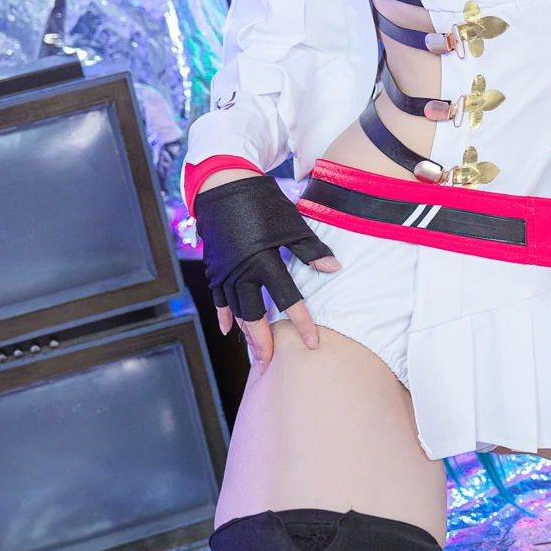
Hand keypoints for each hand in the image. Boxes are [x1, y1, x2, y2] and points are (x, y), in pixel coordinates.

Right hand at [195, 172, 339, 372]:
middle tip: (270, 364)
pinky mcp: (215, 267)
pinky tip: (228, 330)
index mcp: (264, 261)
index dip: (301, 322)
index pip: (287, 300)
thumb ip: (311, 250)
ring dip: (245, 333)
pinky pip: (218, 298)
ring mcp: (225, 271)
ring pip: (235, 311)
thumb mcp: (292, 224)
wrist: (224, 185)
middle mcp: (242, 272)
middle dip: (262, 342)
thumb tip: (334, 269)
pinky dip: (224, 314)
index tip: (312, 343)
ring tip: (255, 353)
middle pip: (253, 316)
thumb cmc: (262, 203)